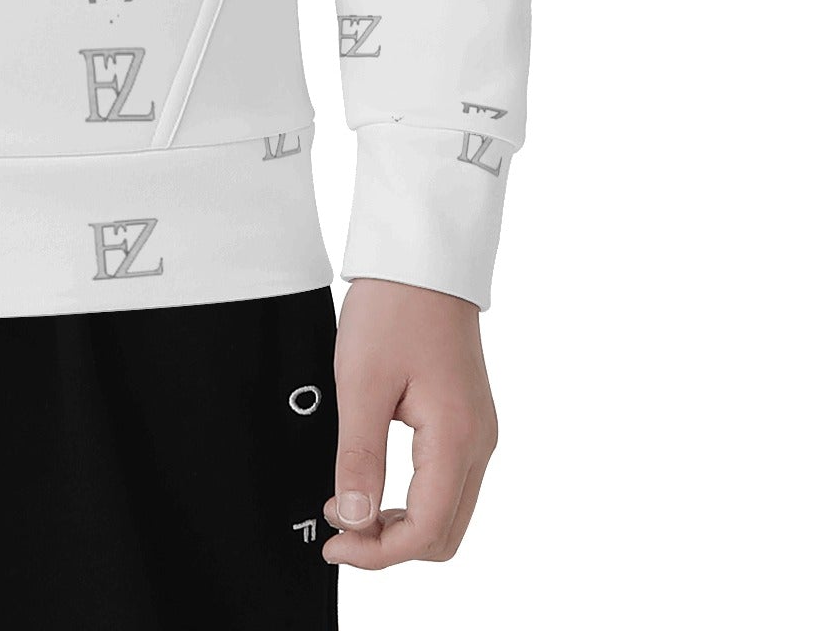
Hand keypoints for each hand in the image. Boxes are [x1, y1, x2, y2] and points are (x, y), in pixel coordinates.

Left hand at [322, 278, 496, 567]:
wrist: (421, 260)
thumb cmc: (392, 309)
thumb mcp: (361, 383)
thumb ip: (359, 457)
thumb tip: (355, 519)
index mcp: (457, 438)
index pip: (426, 532)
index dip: (378, 552)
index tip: (334, 544)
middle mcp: (479, 444)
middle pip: (444, 534)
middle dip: (391, 546)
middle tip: (340, 532)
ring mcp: (479, 434)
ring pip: (449, 513)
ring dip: (402, 524)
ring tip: (350, 509)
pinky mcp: (469, 422)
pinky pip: (449, 484)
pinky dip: (414, 499)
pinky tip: (375, 485)